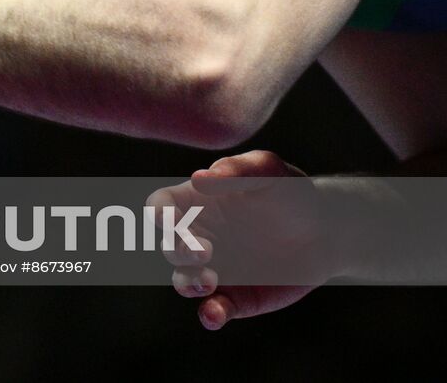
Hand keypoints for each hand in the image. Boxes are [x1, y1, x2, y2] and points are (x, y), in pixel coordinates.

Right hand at [149, 149, 331, 329]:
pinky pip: (213, 309)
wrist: (325, 230)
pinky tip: (215, 314)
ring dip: (188, 283)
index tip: (170, 219)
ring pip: (183, 280)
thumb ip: (236, 170)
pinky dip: (210, 314)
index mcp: (195, 203)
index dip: (159, 213)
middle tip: (203, 251)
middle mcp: (197, 237)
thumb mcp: (269, 171)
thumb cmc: (289, 191)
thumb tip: (198, 179)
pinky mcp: (235, 298)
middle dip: (178, 250)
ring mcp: (213, 269)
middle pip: (169, 246)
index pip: (160, 206)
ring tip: (209, 281)